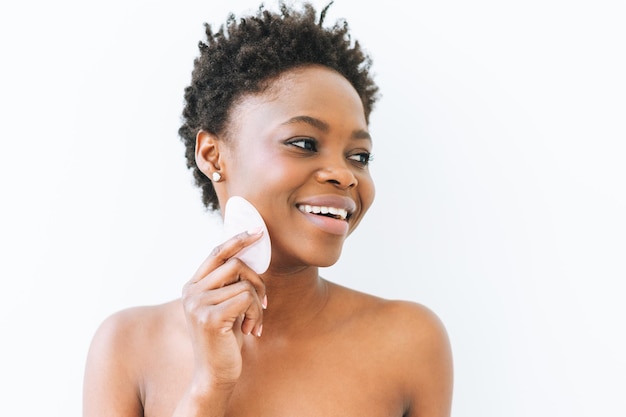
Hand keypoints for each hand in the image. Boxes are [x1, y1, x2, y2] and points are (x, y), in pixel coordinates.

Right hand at [181, 229, 266, 390]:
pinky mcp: (209, 317)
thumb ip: (230, 283)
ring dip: (257, 304)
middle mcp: (191, 292)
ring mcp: (197, 304)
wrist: (215, 374)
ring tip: (253, 322)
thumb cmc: (225, 340)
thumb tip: (249, 253)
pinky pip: (246, 298)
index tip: (258, 232)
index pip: (216, 253)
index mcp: (193, 286)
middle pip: (236, 264)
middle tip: (263, 303)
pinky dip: (256, 313)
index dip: (237, 240)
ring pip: (245, 283)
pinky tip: (250, 330)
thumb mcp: (226, 305)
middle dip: (258, 282)